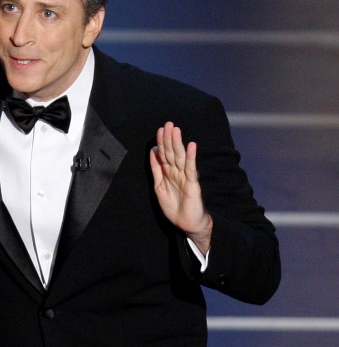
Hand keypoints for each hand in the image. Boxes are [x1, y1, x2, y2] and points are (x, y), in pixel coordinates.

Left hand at [149, 122, 211, 253]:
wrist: (186, 222)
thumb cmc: (173, 205)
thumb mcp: (158, 186)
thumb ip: (156, 169)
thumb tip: (153, 151)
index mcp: (168, 172)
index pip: (164, 154)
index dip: (162, 142)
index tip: (160, 130)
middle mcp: (177, 172)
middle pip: (172, 152)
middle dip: (169, 138)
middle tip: (168, 124)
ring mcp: (185, 177)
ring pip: (180, 157)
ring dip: (178, 143)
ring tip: (176, 130)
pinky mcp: (193, 184)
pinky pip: (191, 169)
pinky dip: (191, 157)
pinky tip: (192, 146)